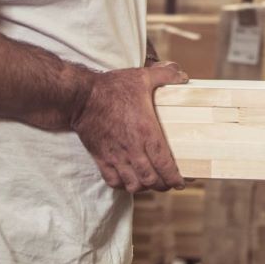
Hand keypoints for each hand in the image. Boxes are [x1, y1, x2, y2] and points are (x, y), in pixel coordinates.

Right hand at [71, 62, 188, 192]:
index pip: (165, 164)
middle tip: (170, 183)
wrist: (81, 97)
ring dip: (145, 187)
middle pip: (151, 179)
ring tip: (151, 183)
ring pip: (133, 184)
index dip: (175, 177)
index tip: (182, 182)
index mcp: (146, 132)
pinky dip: (123, 185)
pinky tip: (129, 181)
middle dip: (163, 185)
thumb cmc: (112, 88)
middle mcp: (132, 149)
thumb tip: (183, 76)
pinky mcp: (100, 158)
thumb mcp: (142, 77)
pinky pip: (113, 181)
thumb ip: (165, 76)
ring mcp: (115, 156)